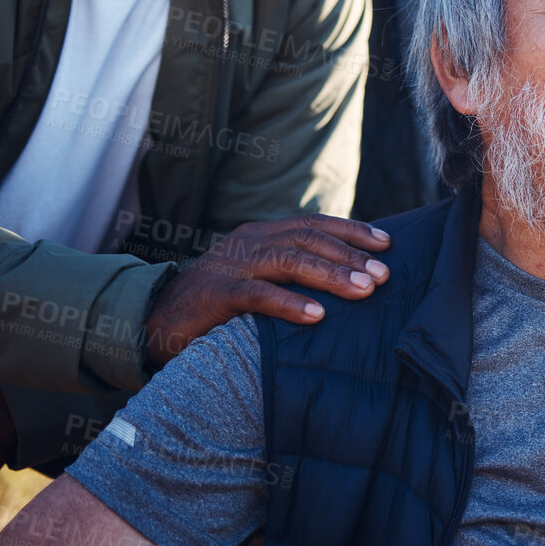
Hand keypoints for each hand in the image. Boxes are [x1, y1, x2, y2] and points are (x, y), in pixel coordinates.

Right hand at [144, 213, 389, 365]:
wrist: (156, 321)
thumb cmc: (220, 304)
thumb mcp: (258, 278)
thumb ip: (293, 273)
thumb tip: (351, 281)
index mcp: (263, 234)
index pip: (315, 224)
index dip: (353, 231)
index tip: (388, 243)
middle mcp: (250, 242)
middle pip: (308, 240)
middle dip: (350, 256)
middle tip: (384, 274)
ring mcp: (232, 265)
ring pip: (289, 261)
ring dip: (330, 276)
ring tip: (363, 291)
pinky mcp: (216, 294)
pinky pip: (258, 294)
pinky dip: (289, 303)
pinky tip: (317, 316)